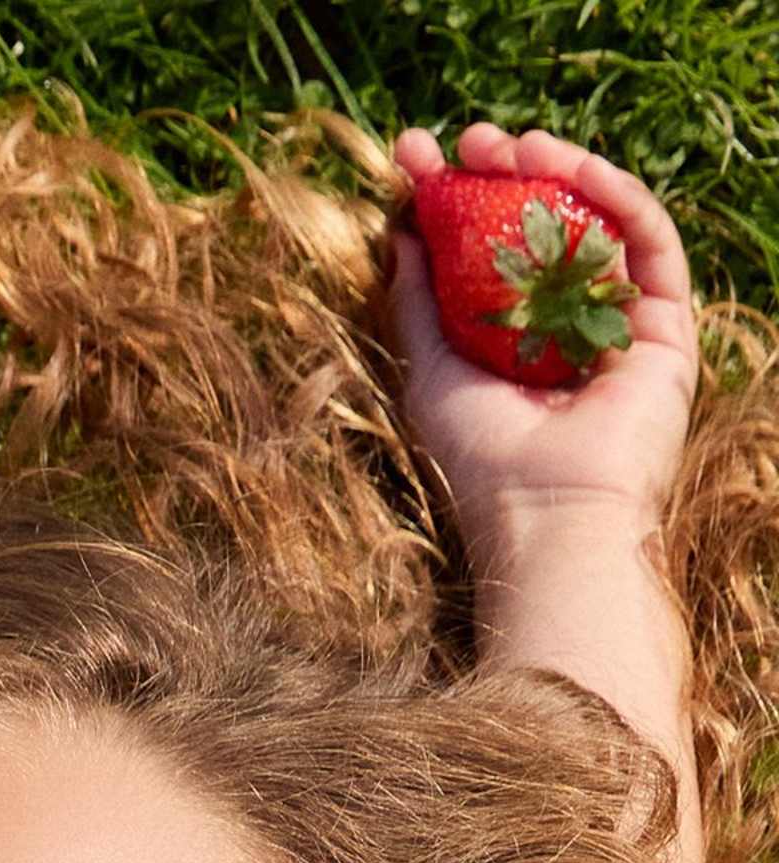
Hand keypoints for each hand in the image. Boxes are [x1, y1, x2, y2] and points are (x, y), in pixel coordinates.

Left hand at [388, 123, 698, 562]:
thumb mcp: (430, 369)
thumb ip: (417, 302)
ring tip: (516, 145)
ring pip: (602, 226)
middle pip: (550, 229)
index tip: (419, 157)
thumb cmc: (479, 461)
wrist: (546, 516)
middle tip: (471, 141)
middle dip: (510, 177)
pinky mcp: (669, 330)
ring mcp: (623, 328)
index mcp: (518, 341)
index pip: (496, 250)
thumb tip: (397, 231)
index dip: (461, 198)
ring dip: (563, 173)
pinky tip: (576, 169)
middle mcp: (573, 330)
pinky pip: (651, 244)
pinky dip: (617, 197)